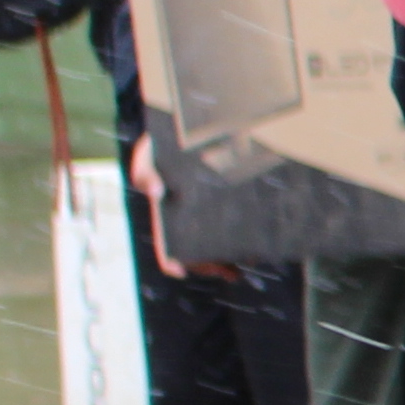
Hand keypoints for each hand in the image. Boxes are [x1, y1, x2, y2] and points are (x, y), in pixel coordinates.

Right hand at [128, 131, 240, 283]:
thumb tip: (155, 193)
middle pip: (197, 254)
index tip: (180, 271)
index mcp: (167, 218)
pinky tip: (260, 242)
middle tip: (229, 273)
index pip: (165, 247)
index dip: (171, 262)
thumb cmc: (161, 148)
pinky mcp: (229, 206)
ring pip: (219, 245)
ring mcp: (209, 216)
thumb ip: (145, 174)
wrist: (190, 131)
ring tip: (249, 261)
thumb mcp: (147, 158)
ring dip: (234, 258)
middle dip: (212, 266)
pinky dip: (247, 238)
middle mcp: (189, 222)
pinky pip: (238, 228)